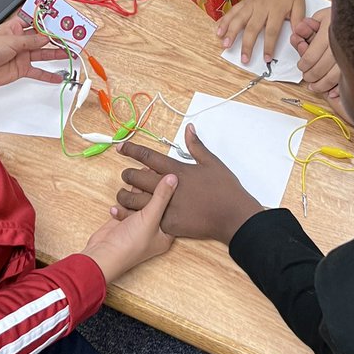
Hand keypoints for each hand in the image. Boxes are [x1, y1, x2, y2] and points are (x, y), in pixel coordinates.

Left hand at [0, 17, 69, 93]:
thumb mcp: (10, 41)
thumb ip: (30, 41)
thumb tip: (46, 37)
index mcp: (15, 27)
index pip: (35, 20)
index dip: (48, 18)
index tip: (62, 16)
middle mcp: (20, 40)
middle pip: (43, 37)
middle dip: (57, 36)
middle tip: (72, 36)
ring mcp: (21, 55)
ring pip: (44, 53)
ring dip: (57, 53)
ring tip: (71, 53)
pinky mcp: (21, 69)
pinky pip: (38, 71)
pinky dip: (48, 74)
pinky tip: (58, 76)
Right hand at [83, 172, 177, 281]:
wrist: (104, 253)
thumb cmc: (130, 245)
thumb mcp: (150, 218)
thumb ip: (161, 197)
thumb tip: (173, 178)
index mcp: (166, 234)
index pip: (173, 209)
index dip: (172, 193)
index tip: (172, 176)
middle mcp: (153, 229)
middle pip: (157, 203)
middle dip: (153, 188)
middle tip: (154, 171)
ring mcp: (138, 225)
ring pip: (142, 202)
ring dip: (139, 191)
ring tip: (140, 175)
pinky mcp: (125, 220)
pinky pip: (128, 204)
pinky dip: (126, 198)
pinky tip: (125, 192)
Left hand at [115, 126, 263, 242]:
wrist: (233, 216)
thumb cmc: (225, 188)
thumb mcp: (212, 162)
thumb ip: (196, 146)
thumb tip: (189, 128)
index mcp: (177, 170)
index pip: (148, 157)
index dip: (132, 150)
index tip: (121, 148)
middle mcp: (168, 187)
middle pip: (137, 178)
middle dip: (127, 175)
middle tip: (125, 174)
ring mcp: (167, 207)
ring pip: (136, 201)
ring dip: (125, 196)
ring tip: (122, 195)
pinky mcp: (169, 224)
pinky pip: (145, 220)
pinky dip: (134, 216)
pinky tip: (128, 215)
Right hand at [217, 0, 304, 63]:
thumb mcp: (299, 4)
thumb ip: (298, 20)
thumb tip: (298, 36)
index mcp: (277, 9)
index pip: (272, 31)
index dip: (269, 46)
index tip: (267, 59)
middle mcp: (261, 7)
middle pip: (252, 28)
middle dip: (247, 45)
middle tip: (244, 58)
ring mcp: (250, 4)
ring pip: (238, 19)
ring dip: (230, 32)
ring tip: (225, 44)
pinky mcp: (244, 1)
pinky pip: (232, 11)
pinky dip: (224, 21)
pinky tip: (219, 31)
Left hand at [290, 7, 340, 94]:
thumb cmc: (346, 16)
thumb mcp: (324, 14)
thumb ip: (309, 25)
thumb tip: (298, 31)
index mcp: (329, 33)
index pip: (311, 57)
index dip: (303, 65)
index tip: (301, 66)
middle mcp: (341, 45)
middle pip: (320, 69)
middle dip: (311, 76)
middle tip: (307, 77)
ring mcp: (352, 55)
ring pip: (333, 78)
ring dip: (322, 85)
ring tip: (316, 86)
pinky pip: (347, 80)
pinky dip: (338, 89)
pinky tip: (332, 92)